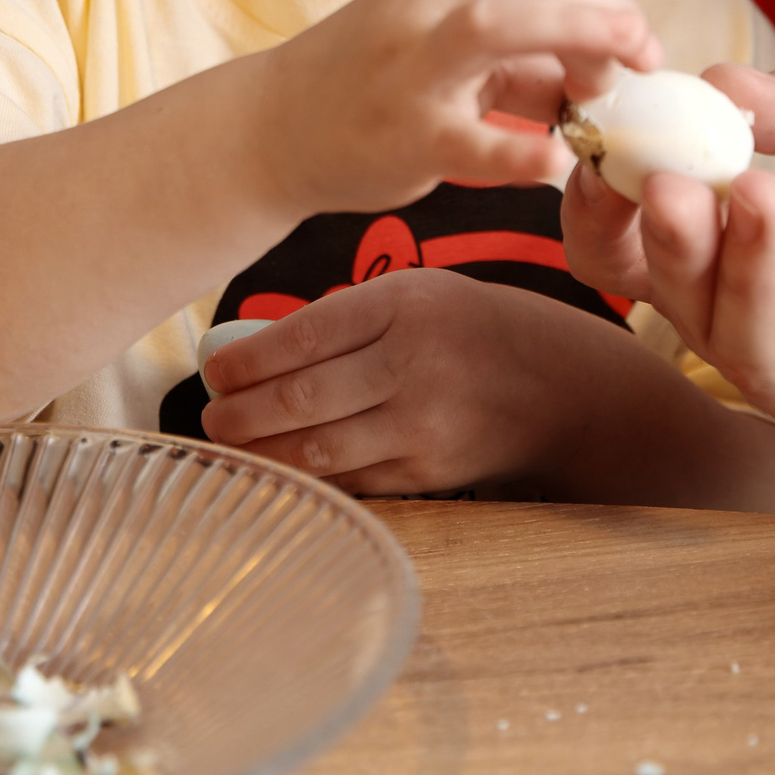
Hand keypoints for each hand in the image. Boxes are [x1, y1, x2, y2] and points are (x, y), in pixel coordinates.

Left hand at [198, 267, 667, 494]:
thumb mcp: (421, 296)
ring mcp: (424, 423)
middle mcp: (415, 363)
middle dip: (241, 414)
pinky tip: (278, 470)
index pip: (306, 335)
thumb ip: (348, 320)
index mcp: (406, 305)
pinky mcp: (430, 472)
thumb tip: (254, 354)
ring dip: (261, 454)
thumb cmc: (473, 330)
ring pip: (318, 449)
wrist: (563, 386)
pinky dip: (307, 477)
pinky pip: (351, 478)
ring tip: (231, 446)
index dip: (248, 361)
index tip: (214, 372)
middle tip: (211, 417)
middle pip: (303, 399)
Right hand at [255, 0, 660, 217]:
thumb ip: (518, 62)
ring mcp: (411, 68)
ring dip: (576, 38)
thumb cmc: (368, 91)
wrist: (265, 131)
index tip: (635, 46)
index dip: (602, 2)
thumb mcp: (441, 54)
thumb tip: (599, 77)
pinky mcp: (401, 136)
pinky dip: (520, 149)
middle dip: (604, 9)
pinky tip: (557, 163)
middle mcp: (427, 8)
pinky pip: (469, 139)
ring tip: (622, 77)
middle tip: (651, 53)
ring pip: (498, 27)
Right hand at [561, 63, 774, 466]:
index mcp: (761, 245)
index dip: (609, 206)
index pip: (648, 245)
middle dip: (667, 243)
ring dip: (740, 268)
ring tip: (761, 191)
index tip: (602, 143)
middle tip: (671, 180)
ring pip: (740, 347)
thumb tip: (711, 84)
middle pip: (673, 304)